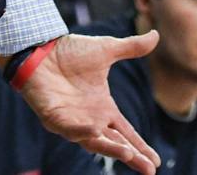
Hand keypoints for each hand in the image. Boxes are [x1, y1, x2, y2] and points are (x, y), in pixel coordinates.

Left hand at [21, 32, 161, 173]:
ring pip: (93, 142)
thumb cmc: (70, 52)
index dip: (140, 147)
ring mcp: (71, 121)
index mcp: (103, 108)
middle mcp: (90, 119)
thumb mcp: (106, 49)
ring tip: (129, 154)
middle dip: (132, 157)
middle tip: (149, 170)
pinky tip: (94, 131)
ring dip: (110, 149)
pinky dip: (80, 132)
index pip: (126, 133)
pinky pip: (68, 129)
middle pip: (114, 144)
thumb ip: (131, 48)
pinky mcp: (53, 117)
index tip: (155, 162)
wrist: (40, 47)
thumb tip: (156, 35)